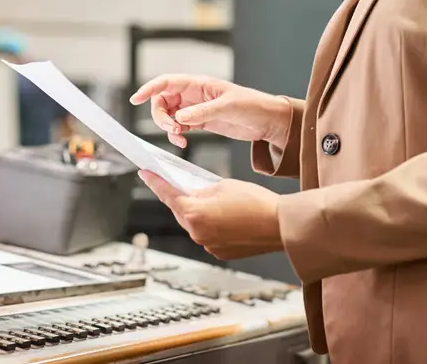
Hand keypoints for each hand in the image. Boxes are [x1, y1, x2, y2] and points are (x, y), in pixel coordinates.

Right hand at [130, 74, 287, 147]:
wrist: (267, 121)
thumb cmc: (252, 106)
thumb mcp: (228, 107)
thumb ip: (202, 112)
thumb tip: (179, 118)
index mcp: (199, 84)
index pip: (167, 82)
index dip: (149, 88)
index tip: (136, 98)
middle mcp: (194, 95)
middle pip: (163, 100)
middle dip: (160, 115)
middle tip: (171, 129)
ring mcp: (196, 109)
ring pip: (169, 115)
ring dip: (167, 127)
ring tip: (179, 137)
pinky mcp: (201, 122)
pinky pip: (179, 127)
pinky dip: (176, 135)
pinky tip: (183, 141)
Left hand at [139, 171, 282, 260]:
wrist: (280, 225)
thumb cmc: (257, 203)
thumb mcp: (223, 185)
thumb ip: (201, 189)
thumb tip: (192, 192)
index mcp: (195, 213)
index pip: (167, 195)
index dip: (154, 182)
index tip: (145, 174)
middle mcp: (197, 233)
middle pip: (180, 212)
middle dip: (181, 199)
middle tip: (183, 185)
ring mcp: (208, 245)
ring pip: (194, 225)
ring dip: (198, 213)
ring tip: (215, 202)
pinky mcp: (220, 252)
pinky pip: (208, 236)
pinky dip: (211, 226)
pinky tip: (226, 217)